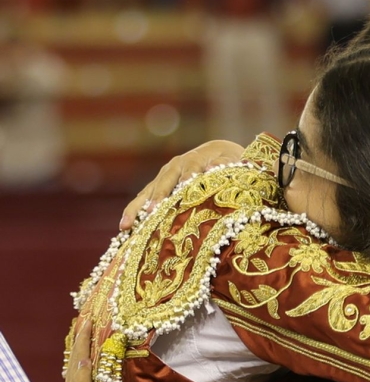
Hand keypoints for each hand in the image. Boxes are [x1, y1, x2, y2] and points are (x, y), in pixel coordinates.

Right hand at [119, 139, 245, 229]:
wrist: (216, 152)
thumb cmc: (228, 161)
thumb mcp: (232, 160)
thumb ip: (225, 165)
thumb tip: (214, 167)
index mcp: (194, 160)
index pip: (189, 171)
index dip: (185, 182)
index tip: (182, 193)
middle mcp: (175, 167)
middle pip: (163, 183)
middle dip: (157, 198)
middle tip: (151, 213)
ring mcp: (163, 177)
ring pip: (147, 193)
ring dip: (136, 209)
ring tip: (125, 225)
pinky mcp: (157, 187)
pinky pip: (143, 200)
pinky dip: (134, 213)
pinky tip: (125, 229)